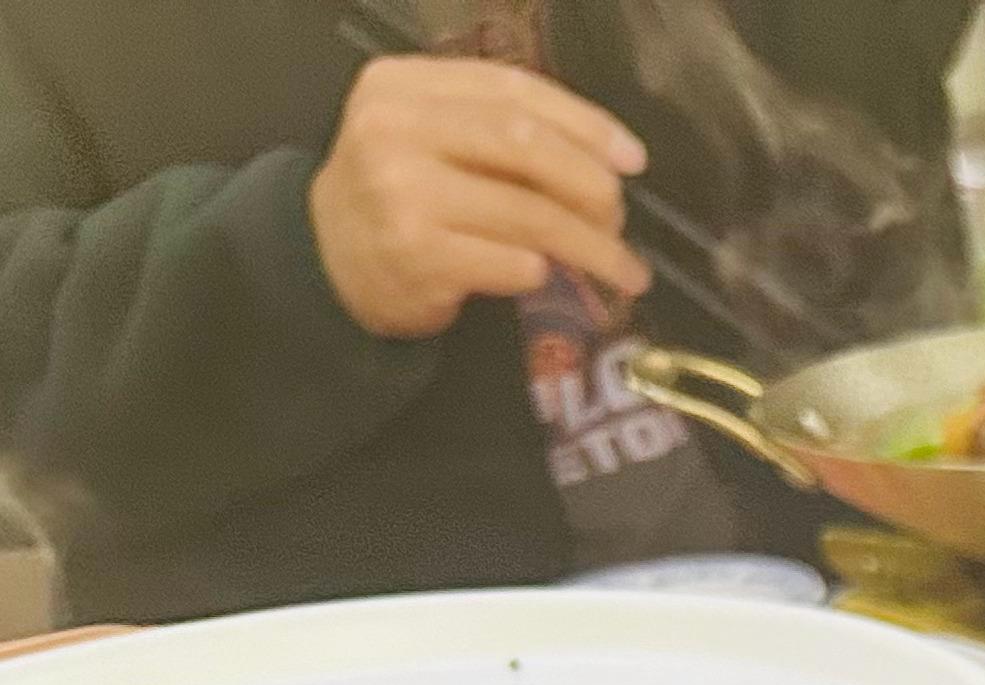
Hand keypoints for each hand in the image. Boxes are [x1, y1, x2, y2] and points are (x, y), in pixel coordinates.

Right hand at [306, 53, 648, 340]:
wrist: (330, 257)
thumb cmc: (401, 193)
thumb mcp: (431, 136)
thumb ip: (498, 127)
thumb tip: (607, 158)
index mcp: (402, 84)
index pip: (511, 89)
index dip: (583, 122)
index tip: (632, 158)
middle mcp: (394, 128)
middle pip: (525, 145)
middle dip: (591, 185)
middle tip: (620, 217)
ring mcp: (401, 192)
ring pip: (530, 212)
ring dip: (591, 245)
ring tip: (622, 267)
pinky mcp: (416, 254)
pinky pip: (513, 263)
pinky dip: (543, 271)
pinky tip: (549, 278)